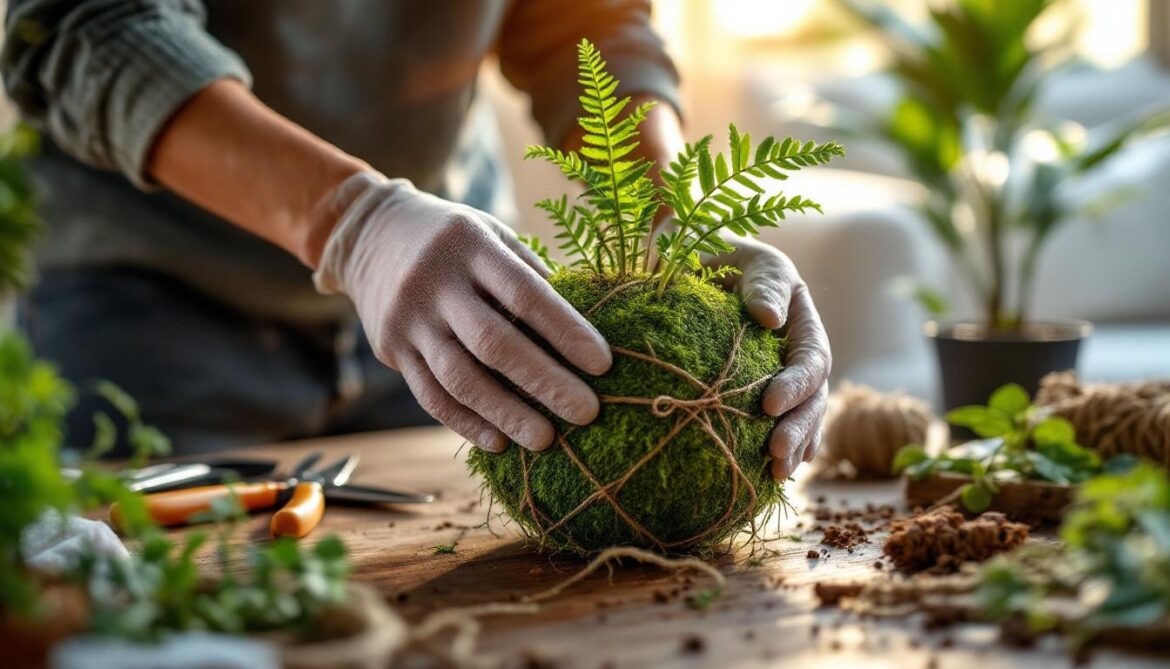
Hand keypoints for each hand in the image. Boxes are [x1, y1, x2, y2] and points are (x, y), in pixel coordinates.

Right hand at [313, 173, 611, 451]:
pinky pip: (430, 395)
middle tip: (587, 412)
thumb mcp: (491, 234)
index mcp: (471, 246)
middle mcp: (435, 283)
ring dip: (507, 413)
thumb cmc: (453, 239)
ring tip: (546, 439)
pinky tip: (498, 442)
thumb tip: (582, 326)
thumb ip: (530, 273)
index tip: (603, 365)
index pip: (526, 295)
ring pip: (459, 377)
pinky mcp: (390, 348)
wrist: (369, 233)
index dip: (566, 332)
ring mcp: (408, 319)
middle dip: (545, 382)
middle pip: (494, 342)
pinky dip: (466, 423)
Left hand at [705, 235, 830, 480]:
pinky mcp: (752, 391)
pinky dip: (775, 447)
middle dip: (799, 427)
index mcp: (800, 319)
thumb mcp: (736, 255)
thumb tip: (771, 319)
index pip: (811, 358)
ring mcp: (776, 374)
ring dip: (791, 445)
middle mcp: (794, 352)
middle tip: (776, 453)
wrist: (680, 256)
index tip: (767, 404)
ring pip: (798, 415)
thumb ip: (759, 281)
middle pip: (812, 396)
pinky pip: (770, 423)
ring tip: (775, 474)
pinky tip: (769, 473)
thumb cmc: (709, 251)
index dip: (797, 384)